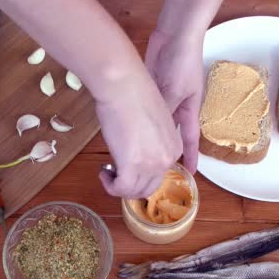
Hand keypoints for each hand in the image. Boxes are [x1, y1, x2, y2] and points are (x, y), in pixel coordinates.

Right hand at [96, 73, 182, 198]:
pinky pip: (121, 189)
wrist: (124, 86)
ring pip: (135, 191)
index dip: (141, 174)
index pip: (160, 174)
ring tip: (107, 172)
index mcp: (175, 148)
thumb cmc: (134, 95)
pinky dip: (111, 186)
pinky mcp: (132, 167)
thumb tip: (135, 149)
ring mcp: (151, 165)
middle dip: (130, 184)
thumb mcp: (152, 122)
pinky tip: (103, 172)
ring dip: (119, 186)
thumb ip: (149, 141)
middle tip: (114, 173)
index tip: (125, 165)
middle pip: (149, 187)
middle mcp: (167, 159)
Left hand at [145, 30, 204, 172]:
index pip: (190, 140)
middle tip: (150, 169)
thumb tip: (151, 134)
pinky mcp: (150, 91)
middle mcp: (176, 109)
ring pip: (154, 127)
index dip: (191, 157)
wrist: (173, 36)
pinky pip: (144, 112)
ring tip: (135, 154)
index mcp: (189, 111)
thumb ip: (163, 111)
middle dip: (162, 152)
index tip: (192, 173)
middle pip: (170, 137)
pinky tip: (125, 131)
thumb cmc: (181, 62)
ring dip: (146, 138)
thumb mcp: (174, 91)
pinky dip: (137, 121)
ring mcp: (162, 100)